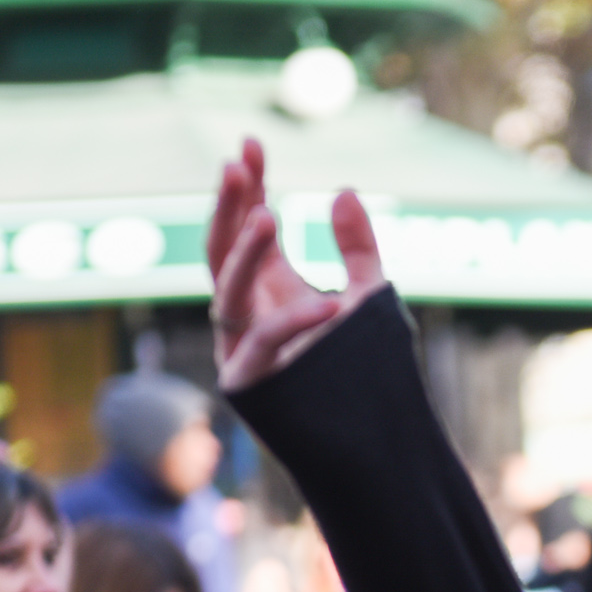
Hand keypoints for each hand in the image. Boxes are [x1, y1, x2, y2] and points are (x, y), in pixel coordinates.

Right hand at [206, 139, 391, 391]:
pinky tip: (330, 306)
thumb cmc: (366, 377)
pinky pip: (261, 346)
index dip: (247, 187)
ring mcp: (242, 349)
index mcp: (270, 288)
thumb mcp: (372, 298)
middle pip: (220, 251)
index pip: (247, 226)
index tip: (253, 145)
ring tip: (267, 218)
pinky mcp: (250, 385)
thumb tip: (343, 190)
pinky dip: (294, 324)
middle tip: (235, 166)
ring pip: (224, 293)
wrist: (371, 446)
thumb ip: (359, 248)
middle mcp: (248, 313)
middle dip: (225, 209)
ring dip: (242, 256)